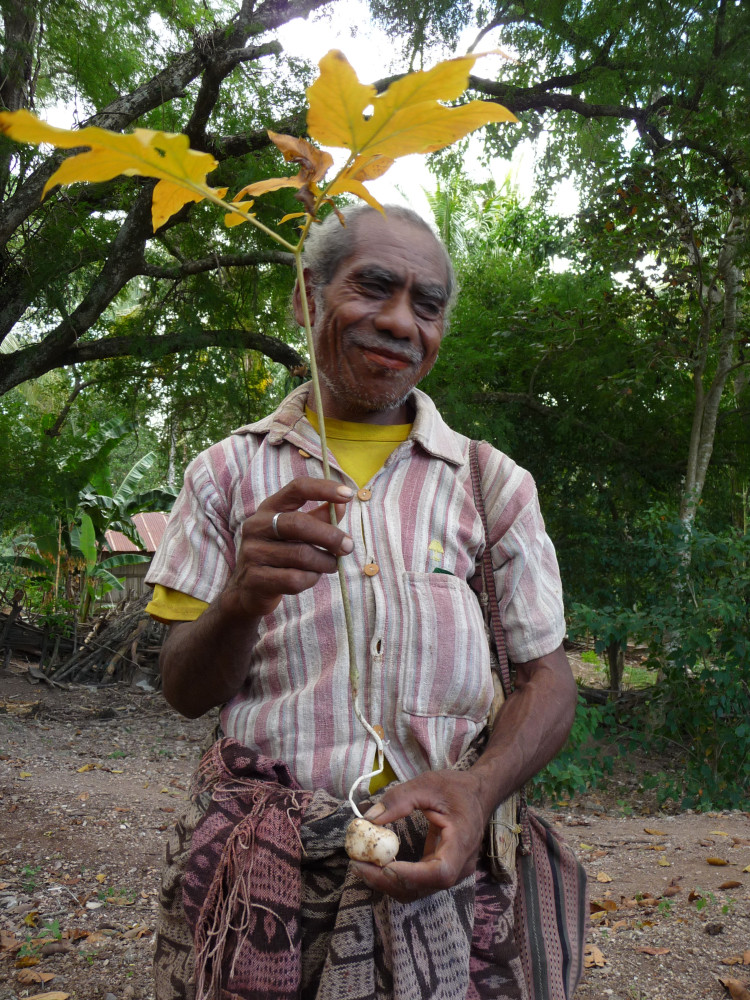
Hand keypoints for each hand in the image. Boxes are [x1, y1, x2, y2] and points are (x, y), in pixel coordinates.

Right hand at [221, 477, 354, 619]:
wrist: (248, 590)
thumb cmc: (280, 556)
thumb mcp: (297, 534)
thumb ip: (319, 519)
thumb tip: (341, 506)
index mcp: (269, 508)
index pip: (297, 488)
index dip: (323, 489)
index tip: (348, 495)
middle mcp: (256, 526)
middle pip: (299, 524)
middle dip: (330, 536)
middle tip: (348, 546)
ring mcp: (252, 552)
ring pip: (301, 555)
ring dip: (324, 562)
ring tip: (330, 566)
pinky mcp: (255, 578)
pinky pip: (294, 579)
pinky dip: (310, 579)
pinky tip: (310, 578)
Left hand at [351, 770, 486, 901]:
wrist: (478, 794)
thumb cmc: (456, 788)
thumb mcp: (428, 784)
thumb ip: (399, 799)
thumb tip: (369, 818)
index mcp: (461, 842)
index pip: (441, 872)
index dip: (412, 875)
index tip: (384, 866)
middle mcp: (460, 865)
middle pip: (424, 887)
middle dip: (388, 881)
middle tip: (358, 865)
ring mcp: (452, 872)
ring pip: (419, 890)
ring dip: (387, 883)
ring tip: (361, 866)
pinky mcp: (441, 871)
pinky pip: (418, 883)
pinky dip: (395, 878)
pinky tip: (376, 866)